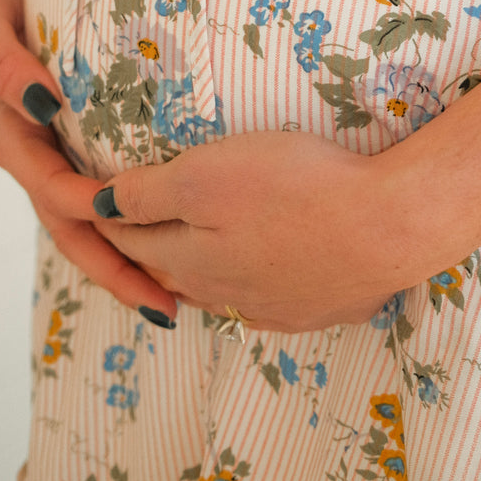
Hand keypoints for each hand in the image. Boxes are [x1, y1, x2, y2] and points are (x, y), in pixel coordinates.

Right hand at [0, 0, 177, 322]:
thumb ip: (5, 66)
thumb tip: (43, 102)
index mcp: (9, 140)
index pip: (54, 191)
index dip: (93, 213)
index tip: (136, 227)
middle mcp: (31, 158)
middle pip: (74, 229)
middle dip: (117, 270)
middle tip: (165, 306)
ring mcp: (50, 156)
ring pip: (87, 222)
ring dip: (126, 259)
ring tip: (174, 294)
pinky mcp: (69, 144)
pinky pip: (97, 194)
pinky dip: (128, 222)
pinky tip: (168, 236)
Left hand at [91, 130, 425, 332]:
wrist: (388, 227)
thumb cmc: (295, 188)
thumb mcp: (205, 174)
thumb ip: (147, 193)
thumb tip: (99, 208)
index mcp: (188, 261)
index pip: (130, 242)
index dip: (108, 217)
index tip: (92, 199)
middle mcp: (223, 294)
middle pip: (169, 272)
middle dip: (143, 251)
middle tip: (126, 229)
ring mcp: (274, 306)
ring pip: (216, 292)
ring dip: (193, 274)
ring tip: (181, 257)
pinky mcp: (319, 304)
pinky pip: (267, 300)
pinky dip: (248, 287)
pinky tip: (255, 280)